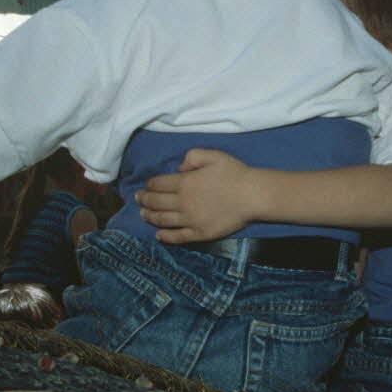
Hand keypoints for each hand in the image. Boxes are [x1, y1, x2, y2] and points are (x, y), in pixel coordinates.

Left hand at [137, 148, 258, 243]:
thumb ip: (192, 157)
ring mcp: (190, 220)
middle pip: (156, 202)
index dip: (150, 184)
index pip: (158, 184)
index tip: (146, 186)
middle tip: (138, 199)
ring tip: (143, 215)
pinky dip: (165, 236)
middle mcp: (183, 202)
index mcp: (185, 183)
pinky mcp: (199, 233)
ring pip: (162, 220)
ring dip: (149, 217)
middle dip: (144, 200)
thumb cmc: (234, 173)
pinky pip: (177, 236)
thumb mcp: (213, 155)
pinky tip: (159, 235)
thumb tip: (179, 169)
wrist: (252, 196)